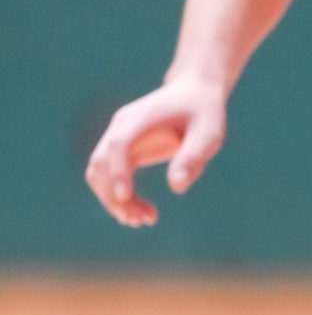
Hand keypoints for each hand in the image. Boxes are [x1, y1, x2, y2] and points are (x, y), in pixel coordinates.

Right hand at [85, 76, 227, 228]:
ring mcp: (117, 138)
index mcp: (140, 117)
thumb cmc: (203, 112)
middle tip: (143, 220)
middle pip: (101, 163)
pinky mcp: (122, 151)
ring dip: (113, 201)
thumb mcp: (208, 132)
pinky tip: (140, 212)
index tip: (125, 197)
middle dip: (115, 196)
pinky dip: (119, 197)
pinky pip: (110, 177)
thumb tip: (177, 187)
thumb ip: (193, 156)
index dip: (118, 170)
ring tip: (143, 220)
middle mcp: (121, 127)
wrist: (194, 94)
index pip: (118, 143)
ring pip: (99, 174)